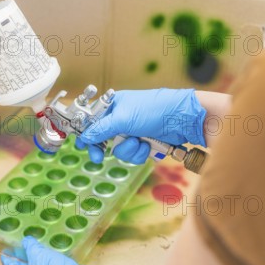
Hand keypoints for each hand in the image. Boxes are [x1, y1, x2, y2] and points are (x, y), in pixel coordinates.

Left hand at [1, 236, 111, 264]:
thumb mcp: (38, 255)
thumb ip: (30, 247)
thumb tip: (26, 241)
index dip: (8, 258)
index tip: (5, 252)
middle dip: (22, 259)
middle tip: (19, 249)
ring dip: (36, 261)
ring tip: (35, 250)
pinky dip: (46, 264)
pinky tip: (49, 256)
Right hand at [76, 88, 206, 163]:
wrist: (182, 119)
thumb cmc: (153, 110)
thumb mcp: (122, 118)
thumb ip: (101, 129)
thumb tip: (85, 137)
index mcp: (113, 106)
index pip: (93, 120)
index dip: (86, 133)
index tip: (81, 145)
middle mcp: (122, 119)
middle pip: (104, 139)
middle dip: (106, 147)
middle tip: (98, 158)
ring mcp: (133, 131)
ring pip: (120, 150)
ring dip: (128, 150)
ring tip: (139, 142)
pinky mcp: (144, 142)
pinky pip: (134, 154)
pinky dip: (140, 153)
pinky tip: (148, 145)